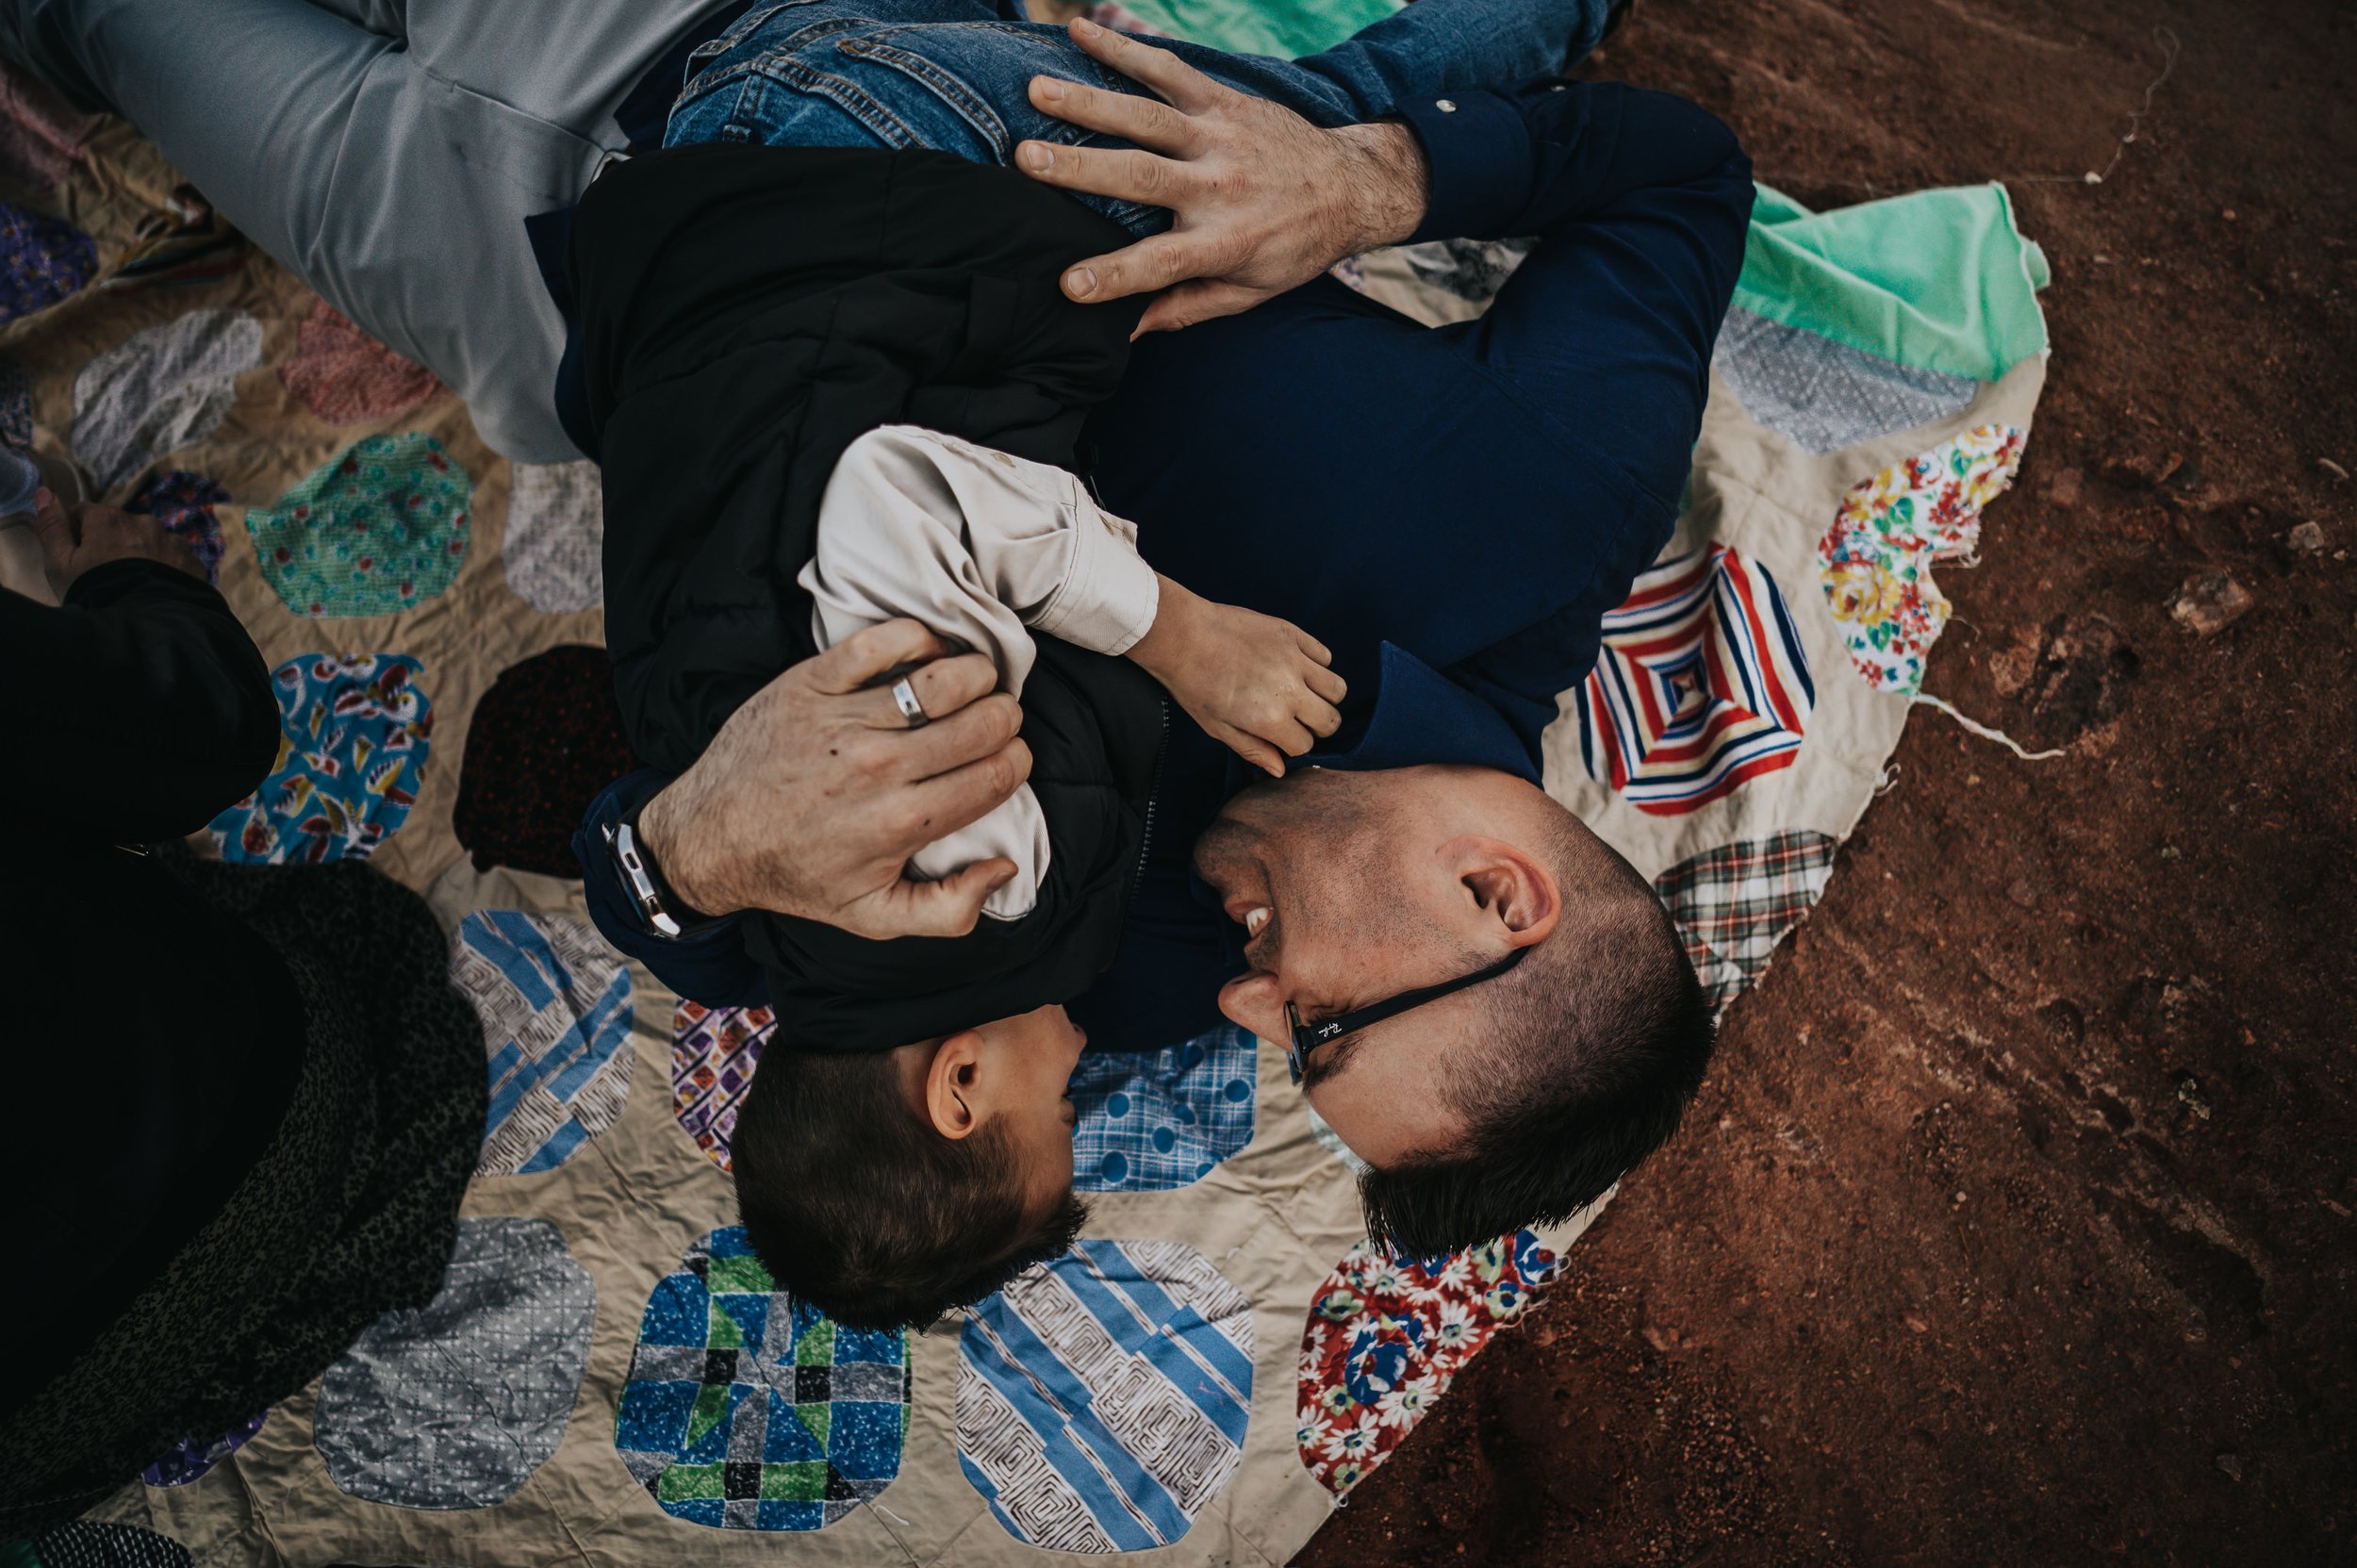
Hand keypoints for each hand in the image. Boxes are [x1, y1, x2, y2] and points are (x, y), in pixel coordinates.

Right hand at [29, 488, 202, 597]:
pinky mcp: (192, 562)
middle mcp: (144, 522)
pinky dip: (164, 568)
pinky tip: (154, 589)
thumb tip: (44, 492)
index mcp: (109, 518)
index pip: (83, 513)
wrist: (147, 626)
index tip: (78, 559)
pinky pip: (172, 558)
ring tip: (131, 584)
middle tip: (105, 576)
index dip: (76, 535)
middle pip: (118, 526)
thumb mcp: (60, 563)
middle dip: (110, 544)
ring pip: (147, 541)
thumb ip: (51, 526)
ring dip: (139, 554)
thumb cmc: (95, 593)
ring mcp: (172, 541)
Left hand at [636, 618, 1034, 938]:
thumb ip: (949, 910)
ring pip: (945, 677)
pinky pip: (884, 640)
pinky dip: (920, 639)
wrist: (710, 839)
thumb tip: (1004, 868)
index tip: (1007, 759)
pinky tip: (927, 655)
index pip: (998, 774)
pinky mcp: (811, 683)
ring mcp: (843, 720)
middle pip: (984, 722)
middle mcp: (877, 768)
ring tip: (974, 683)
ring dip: (977, 674)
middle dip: (1006, 718)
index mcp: (900, 823)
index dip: (1017, 761)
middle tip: (996, 720)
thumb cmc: (797, 874)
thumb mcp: (873, 918)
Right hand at [1018, 16, 1428, 333]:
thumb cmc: (1293, 246)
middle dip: (1082, 168)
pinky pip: (1170, 70)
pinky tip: (1081, 30)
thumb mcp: (1251, 292)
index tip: (1067, 285)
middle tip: (1025, 160)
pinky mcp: (1223, 100)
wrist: (1350, 186)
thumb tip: (1129, 333)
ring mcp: (1220, 136)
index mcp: (1225, 242)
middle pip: (1143, 176)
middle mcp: (1220, 186)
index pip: (1162, 265)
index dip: (1115, 276)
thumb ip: (1189, 308)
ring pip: (1148, 116)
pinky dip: (1125, 48)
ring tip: (1036, 90)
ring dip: (1090, 100)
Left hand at [1128, 576, 1344, 776]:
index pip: (1305, 744)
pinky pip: (1325, 656)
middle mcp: (1290, 690)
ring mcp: (1295, 659)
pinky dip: (1318, 666)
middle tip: (1297, 720)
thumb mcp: (1218, 727)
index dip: (1292, 745)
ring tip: (1303, 695)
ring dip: (1324, 698)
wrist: (1183, 636)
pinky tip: (1296, 668)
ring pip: (1338, 689)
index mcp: (1271, 719)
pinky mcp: (1293, 634)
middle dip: (1316, 727)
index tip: (1279, 736)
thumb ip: (1253, 749)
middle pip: (1330, 720)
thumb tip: (1280, 769)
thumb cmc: (1194, 684)